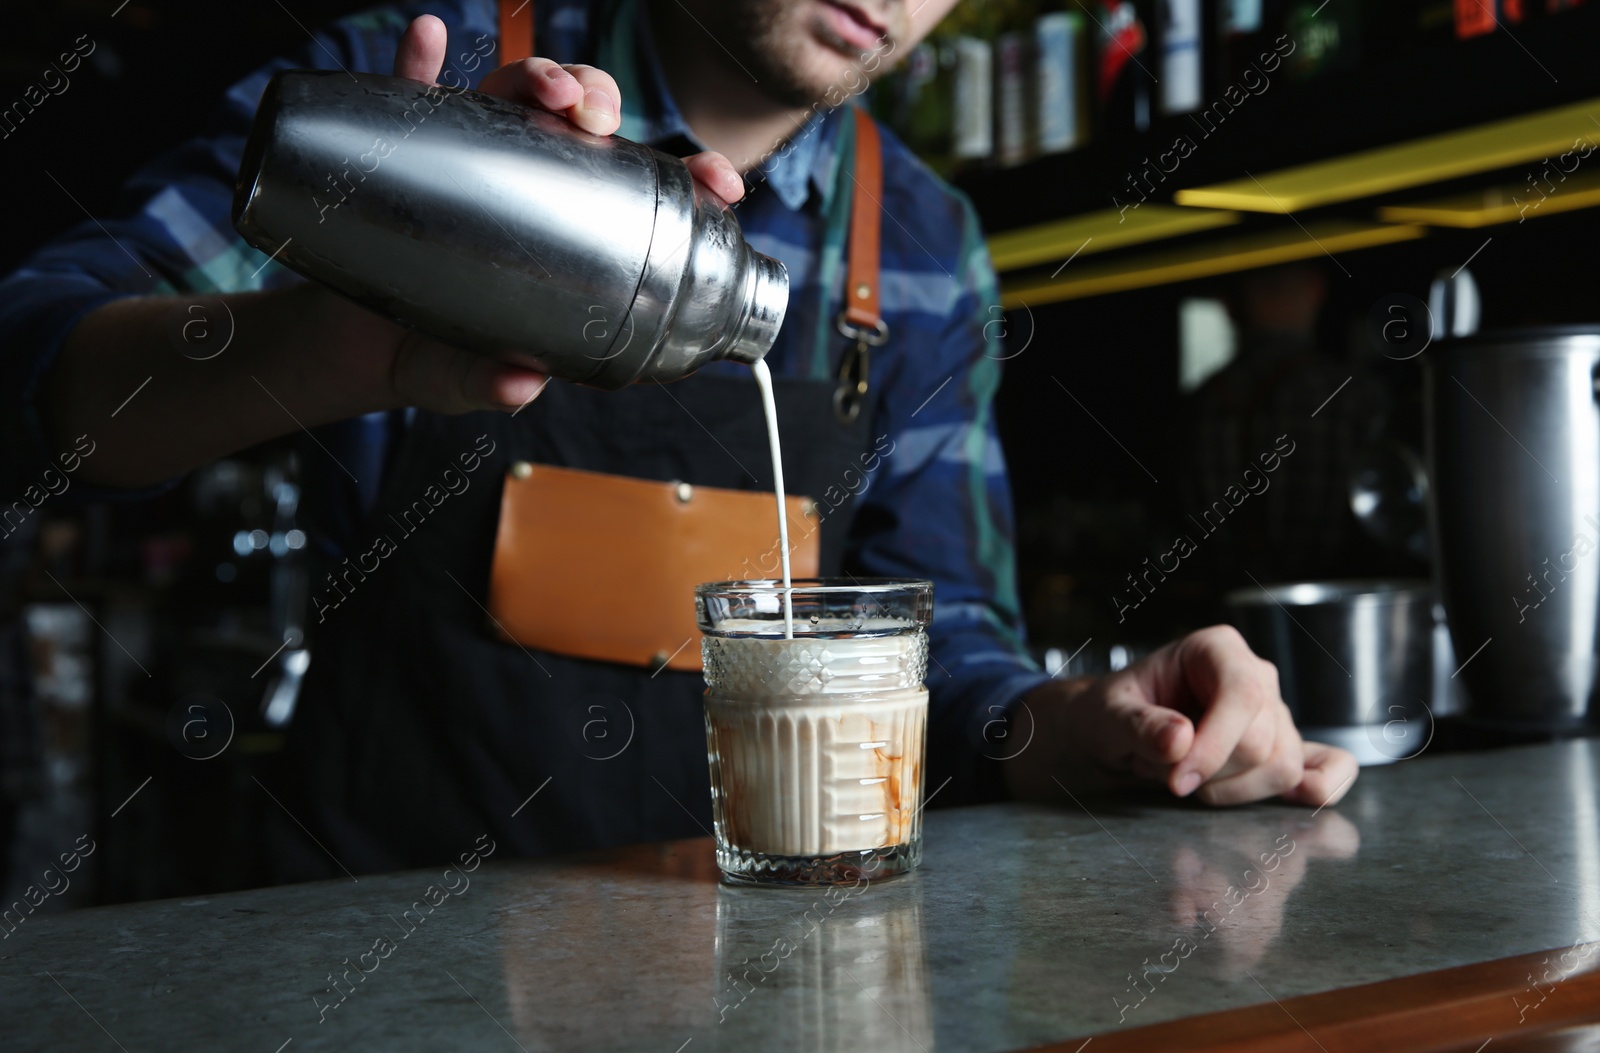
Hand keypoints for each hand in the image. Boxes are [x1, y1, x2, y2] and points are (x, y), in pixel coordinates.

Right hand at [307, 16, 749, 417]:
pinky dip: (420, 63)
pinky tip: (429, 37)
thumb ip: (488, 386)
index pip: (641, 200)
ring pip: (514, 100)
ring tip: (545, 92)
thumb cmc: (431, 362)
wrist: (350, 349)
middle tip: (597, 121)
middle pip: (581, 129)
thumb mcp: (464, 382)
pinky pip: (413, 97)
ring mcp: (471, 164)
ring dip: (537, 80)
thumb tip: (517, 386)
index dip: (688, 183)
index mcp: (569, 242)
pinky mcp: (406, 154)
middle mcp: (529, 191)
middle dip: (601, 105)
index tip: (718, 182)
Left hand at [1005, 625, 1358, 807]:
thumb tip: (1180, 739)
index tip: (1177, 780)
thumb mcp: (1108, 715)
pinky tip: (1298, 802)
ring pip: (1283, 767)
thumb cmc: (1112, 713)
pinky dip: (1321, 789)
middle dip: (1213, 774)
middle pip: (1262, 741)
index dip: (1215, 746)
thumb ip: (1139, 725)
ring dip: (1235, 792)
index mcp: (1217, 650)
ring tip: (1193, 782)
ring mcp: (1276, 714)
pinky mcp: (1285, 749)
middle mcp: (1256, 677)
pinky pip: (1328, 768)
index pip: (1242, 696)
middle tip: (1169, 777)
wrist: (1116, 733)